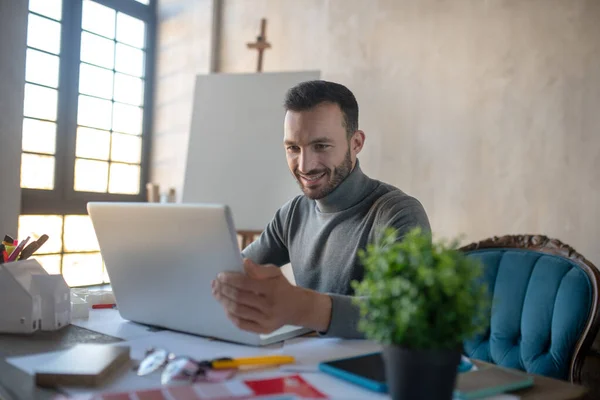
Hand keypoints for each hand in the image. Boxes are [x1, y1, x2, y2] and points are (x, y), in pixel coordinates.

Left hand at [211, 259, 331, 333]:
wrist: (296, 308)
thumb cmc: (281, 287)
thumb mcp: (275, 273)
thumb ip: (260, 269)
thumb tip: (244, 262)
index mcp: (273, 289)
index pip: (245, 284)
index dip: (230, 279)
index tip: (220, 275)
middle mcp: (270, 306)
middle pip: (239, 298)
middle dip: (223, 290)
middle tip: (214, 284)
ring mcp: (266, 320)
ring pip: (238, 311)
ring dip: (224, 301)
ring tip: (217, 293)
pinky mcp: (263, 330)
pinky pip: (241, 324)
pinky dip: (230, 315)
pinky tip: (225, 306)